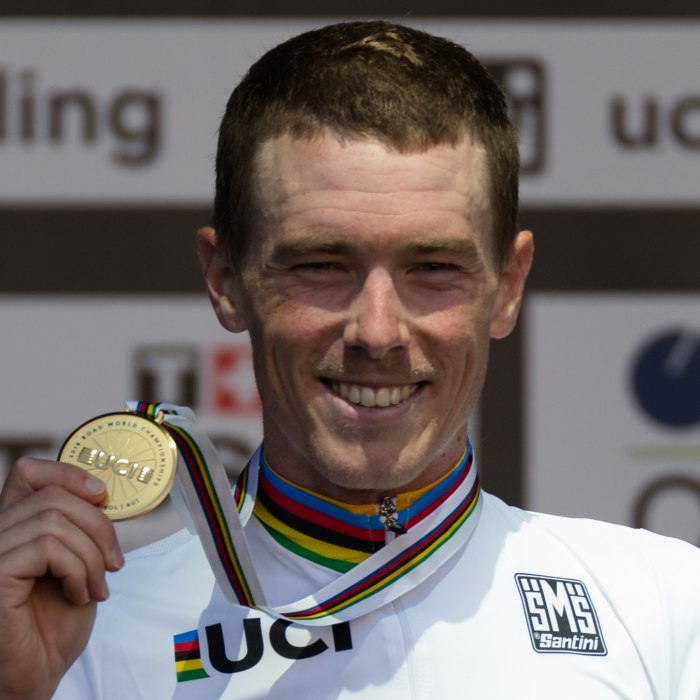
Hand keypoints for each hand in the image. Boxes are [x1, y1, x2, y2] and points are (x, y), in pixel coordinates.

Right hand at [0, 458, 123, 698]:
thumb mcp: (77, 560)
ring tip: (96, 587)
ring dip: (91, 555)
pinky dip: (77, 569)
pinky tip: (79, 595)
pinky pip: (47, 547)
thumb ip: (79, 524)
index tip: (102, 495)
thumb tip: (101, 492)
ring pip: (54, 520)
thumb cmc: (55, 621)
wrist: (37, 673)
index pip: (29, 470)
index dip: (68, 472)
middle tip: (113, 563)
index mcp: (12, 524)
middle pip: (53, 494)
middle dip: (98, 526)